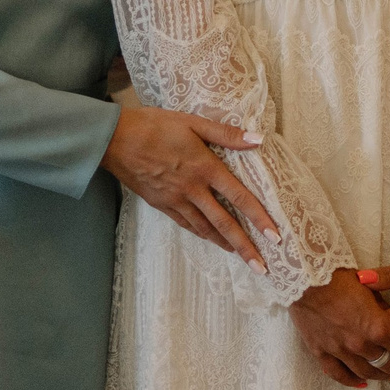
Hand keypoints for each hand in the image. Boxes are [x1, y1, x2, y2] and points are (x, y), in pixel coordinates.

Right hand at [101, 107, 279, 269]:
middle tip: (261, 267)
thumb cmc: (155, 126)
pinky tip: (211, 239)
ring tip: (241, 257)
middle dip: (245, 246)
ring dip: (224, 243)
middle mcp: (193, 189)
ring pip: (205, 227)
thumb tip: (258, 139)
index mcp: (205, 168)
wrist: (114, 140)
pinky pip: (186, 223)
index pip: (240, 197)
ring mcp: (175, 199)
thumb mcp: (193, 122)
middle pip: (224, 222)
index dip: (259, 218)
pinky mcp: (161, 204)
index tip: (274, 237)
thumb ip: (226, 134)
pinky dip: (201, 234)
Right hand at [289, 267, 389, 387]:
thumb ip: (383, 308)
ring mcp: (340, 350)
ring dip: (383, 376)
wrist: (303, 278)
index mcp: (377, 326)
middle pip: (388, 364)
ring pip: (367, 372)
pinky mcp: (321, 352)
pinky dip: (352, 381)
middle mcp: (361, 344)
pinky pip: (338, 374)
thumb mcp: (370, 288)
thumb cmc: (338, 276)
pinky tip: (362, 384)